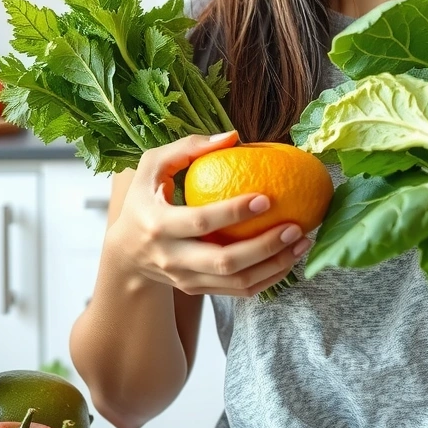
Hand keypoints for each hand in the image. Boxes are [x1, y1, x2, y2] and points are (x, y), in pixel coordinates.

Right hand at [104, 131, 310, 297]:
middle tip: (296, 227)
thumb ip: (188, 147)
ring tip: (302, 243)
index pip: (200, 222)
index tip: (266, 197)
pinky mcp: (199, 290)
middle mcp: (171, 258)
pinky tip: (290, 258)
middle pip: (224, 261)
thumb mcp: (151, 167)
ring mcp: (186, 279)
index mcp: (157, 225)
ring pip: (237, 282)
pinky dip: (269, 278)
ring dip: (275, 265)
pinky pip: (240, 291)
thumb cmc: (144, 200)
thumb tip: (233, 136)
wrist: (125, 255)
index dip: (234, 212)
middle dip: (265, 247)